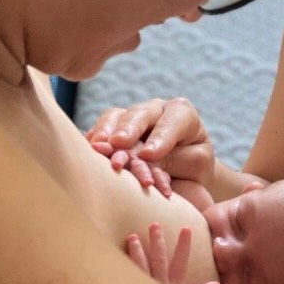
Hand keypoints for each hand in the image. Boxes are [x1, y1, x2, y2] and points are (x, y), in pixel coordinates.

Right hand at [87, 97, 214, 194]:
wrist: (184, 174)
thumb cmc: (193, 166)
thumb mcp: (195, 163)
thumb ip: (172, 158)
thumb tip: (143, 158)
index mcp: (181, 113)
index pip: (173, 121)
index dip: (161, 137)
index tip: (149, 155)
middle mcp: (155, 110)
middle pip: (140, 114)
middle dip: (129, 128)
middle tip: (119, 143)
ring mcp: (131, 118)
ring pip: (115, 118)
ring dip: (106, 133)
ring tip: (98, 147)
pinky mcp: (111, 129)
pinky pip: (99, 130)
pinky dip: (94, 140)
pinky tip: (88, 150)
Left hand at [126, 222, 220, 283]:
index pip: (180, 262)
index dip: (183, 245)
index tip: (186, 229)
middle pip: (158, 260)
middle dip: (157, 241)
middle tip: (154, 224)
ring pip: (138, 267)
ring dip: (136, 251)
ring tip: (131, 237)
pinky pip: (124, 282)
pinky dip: (119, 271)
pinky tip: (111, 263)